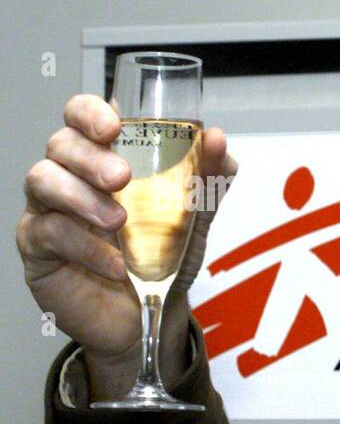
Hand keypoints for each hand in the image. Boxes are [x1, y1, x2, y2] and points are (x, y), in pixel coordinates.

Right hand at [16, 94, 236, 365]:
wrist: (154, 312)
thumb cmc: (163, 256)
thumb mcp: (194, 219)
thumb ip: (207, 182)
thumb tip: (218, 142)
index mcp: (104, 157)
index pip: (82, 116)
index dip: (90, 112)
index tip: (113, 126)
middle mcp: (71, 175)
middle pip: (61, 145)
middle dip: (91, 157)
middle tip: (121, 177)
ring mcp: (49, 208)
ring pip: (43, 181)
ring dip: (82, 198)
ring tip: (119, 222)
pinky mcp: (38, 246)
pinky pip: (49, 234)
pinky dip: (85, 247)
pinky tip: (116, 264)